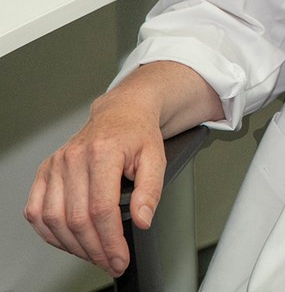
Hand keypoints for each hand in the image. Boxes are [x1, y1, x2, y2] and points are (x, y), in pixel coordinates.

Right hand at [24, 98, 167, 277]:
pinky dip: (51, 233)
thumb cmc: (138, 135)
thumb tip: (142, 221)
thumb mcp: (157, 158)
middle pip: (76, 219)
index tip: (120, 258)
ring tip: (94, 255)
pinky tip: (70, 242)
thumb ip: (151, 191)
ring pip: (53, 219)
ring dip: (73, 246)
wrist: (120, 113)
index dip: (110, 240)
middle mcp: (73, 158)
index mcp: (103, 152)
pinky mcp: (44, 172)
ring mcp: (55, 165)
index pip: (101, 208)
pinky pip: (36, 212)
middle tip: (110, 262)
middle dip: (94, 249)